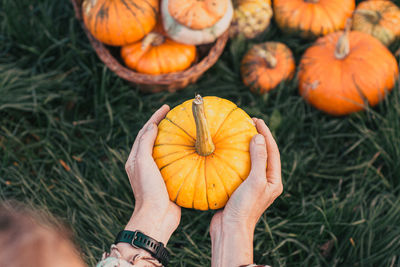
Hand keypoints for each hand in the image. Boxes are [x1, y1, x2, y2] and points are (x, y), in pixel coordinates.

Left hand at [116, 105, 179, 260]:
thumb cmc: (148, 189)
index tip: (167, 107)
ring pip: (166, 150)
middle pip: (154, 139)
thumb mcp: (143, 162)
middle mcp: (145, 164)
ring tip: (186, 129)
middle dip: (163, 125)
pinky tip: (193, 151)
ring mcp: (157, 173)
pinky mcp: (168, 180)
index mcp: (135, 158)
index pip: (145, 132)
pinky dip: (183, 154)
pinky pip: (176, 162)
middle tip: (176, 115)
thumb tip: (151, 126)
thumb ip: (145, 143)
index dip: (154, 117)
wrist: (157, 216)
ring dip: (174, 139)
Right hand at [210, 118, 282, 266]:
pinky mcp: (238, 189)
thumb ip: (259, 159)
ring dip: (244, 147)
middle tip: (247, 122)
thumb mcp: (255, 181)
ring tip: (236, 133)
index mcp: (273, 180)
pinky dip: (232, 158)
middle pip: (263, 154)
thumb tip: (259, 137)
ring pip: (250, 161)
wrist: (230, 230)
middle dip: (257, 137)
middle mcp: (265, 182)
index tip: (256, 120)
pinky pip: (237, 169)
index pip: (272, 151)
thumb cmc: (245, 207)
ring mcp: (251, 186)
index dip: (265, 134)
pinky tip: (223, 152)